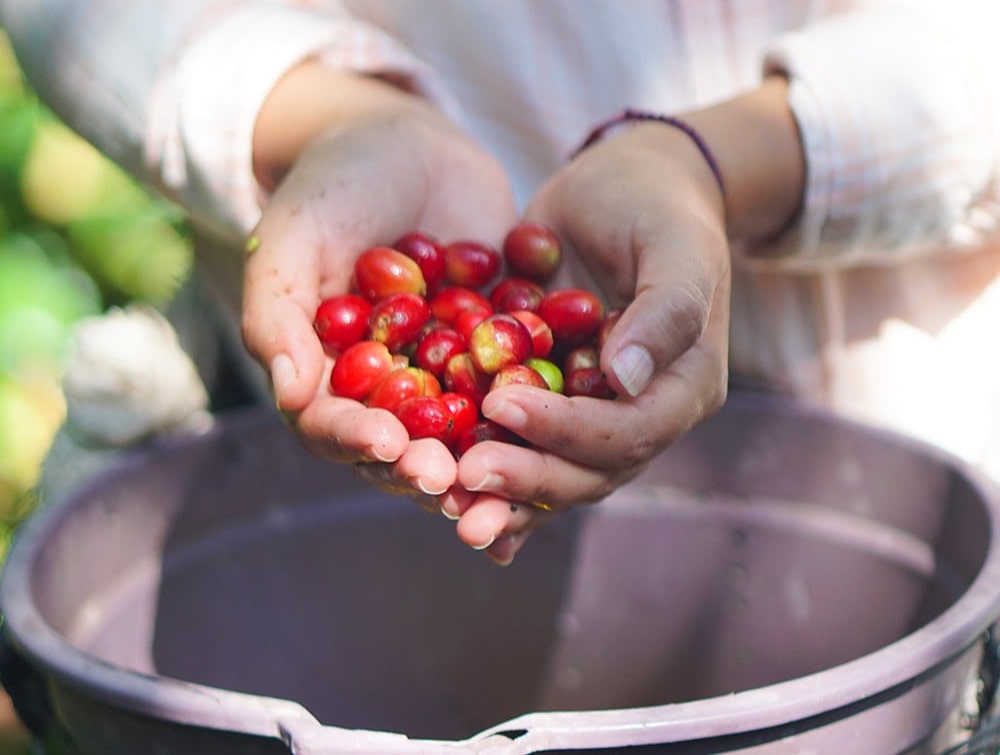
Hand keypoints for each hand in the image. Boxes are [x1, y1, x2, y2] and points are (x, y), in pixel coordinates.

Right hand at [241, 66, 516, 502]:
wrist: (411, 143)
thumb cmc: (335, 187)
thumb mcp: (295, 238)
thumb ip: (278, 313)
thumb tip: (289, 393)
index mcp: (329, 376)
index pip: (333, 424)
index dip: (355, 439)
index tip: (385, 442)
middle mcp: (390, 389)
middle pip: (402, 446)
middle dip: (422, 465)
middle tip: (447, 477)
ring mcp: (449, 376)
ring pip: (465, 433)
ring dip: (482, 457)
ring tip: (504, 468)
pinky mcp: (501, 352)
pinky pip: (521, 385)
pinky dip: (539, 405)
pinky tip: (563, 419)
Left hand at [450, 77, 804, 565]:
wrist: (627, 188)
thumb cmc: (657, 205)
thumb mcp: (673, 243)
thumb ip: (663, 309)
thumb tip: (622, 379)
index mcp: (683, 386)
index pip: (630, 431)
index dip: (567, 430)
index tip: (501, 405)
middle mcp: (642, 415)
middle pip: (589, 472)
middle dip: (527, 480)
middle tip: (463, 477)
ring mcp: (596, 414)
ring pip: (554, 475)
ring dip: (503, 496)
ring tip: (447, 508)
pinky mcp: (555, 402)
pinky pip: (525, 450)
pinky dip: (493, 480)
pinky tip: (447, 506)